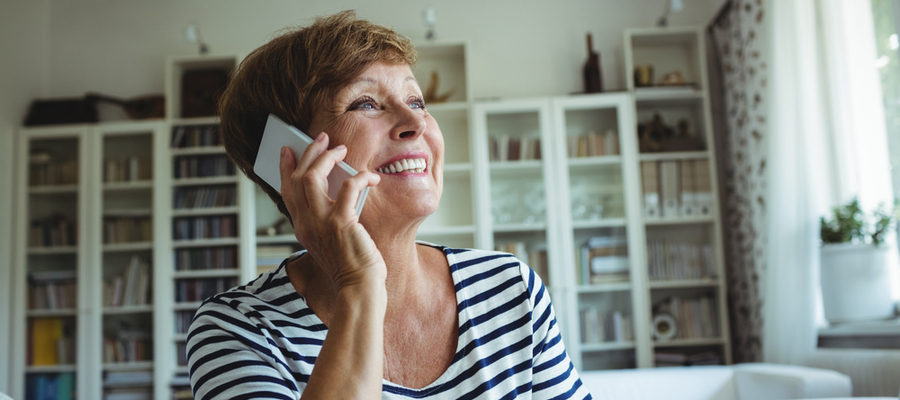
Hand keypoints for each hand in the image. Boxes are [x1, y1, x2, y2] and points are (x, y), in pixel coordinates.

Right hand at [278, 133, 385, 290]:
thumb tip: (341, 187)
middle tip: (322, 139)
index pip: (286, 191)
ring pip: (313, 177)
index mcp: (302, 228)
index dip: (286, 168)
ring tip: (341, 150)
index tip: (289, 150)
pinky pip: (349, 186)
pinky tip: (371, 176)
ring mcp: (321, 223)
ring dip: (327, 158)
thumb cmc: (352, 267)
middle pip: (297, 178)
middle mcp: (306, 224)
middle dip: (309, 153)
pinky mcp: (341, 223)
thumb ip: (329, 217)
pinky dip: (361, 176)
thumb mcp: (333, 240)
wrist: (359, 290)